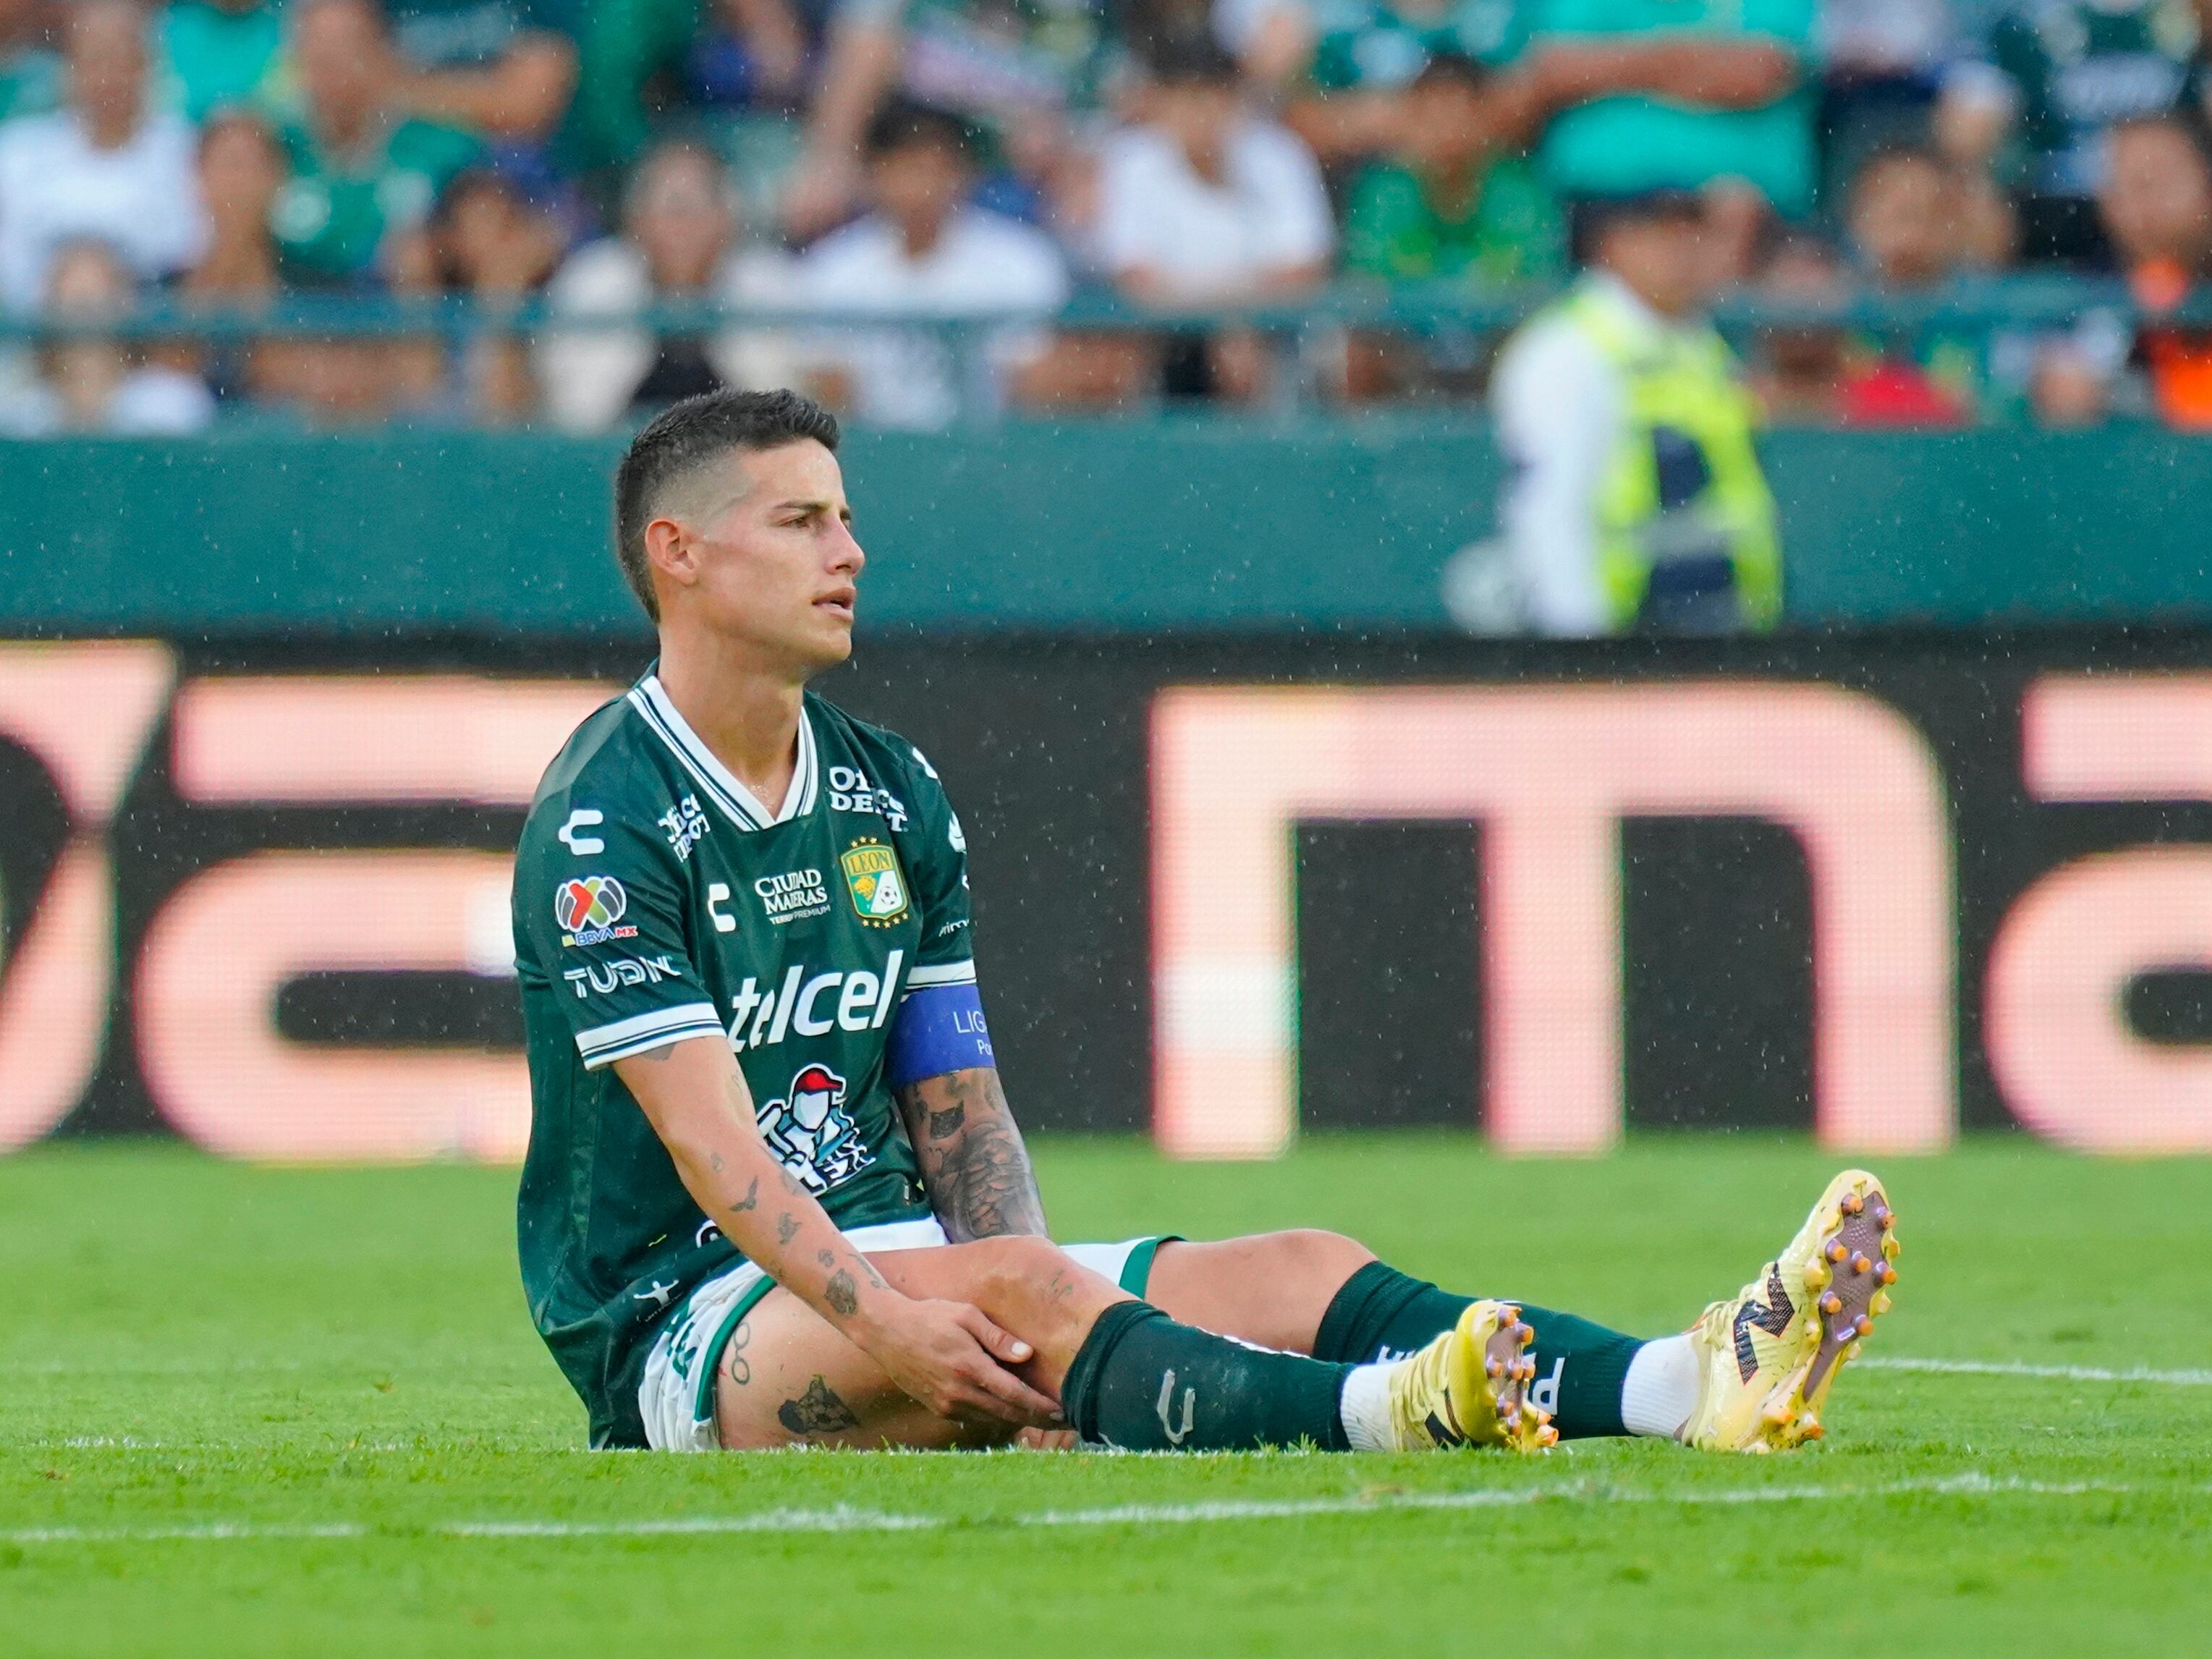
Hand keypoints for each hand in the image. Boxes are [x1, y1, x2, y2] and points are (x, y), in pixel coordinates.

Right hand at [864, 1297, 1063, 1428]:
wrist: (886, 1331)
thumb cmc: (930, 1316)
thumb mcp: (966, 1315)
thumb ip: (998, 1338)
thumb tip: (1028, 1355)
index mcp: (969, 1367)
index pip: (1014, 1395)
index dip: (1041, 1406)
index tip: (1063, 1411)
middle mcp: (959, 1392)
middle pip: (1008, 1414)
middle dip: (1039, 1420)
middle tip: (1066, 1423)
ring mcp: (947, 1404)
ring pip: (993, 1419)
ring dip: (1021, 1422)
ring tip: (1047, 1420)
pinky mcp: (939, 1407)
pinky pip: (976, 1417)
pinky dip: (997, 1418)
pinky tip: (1014, 1414)